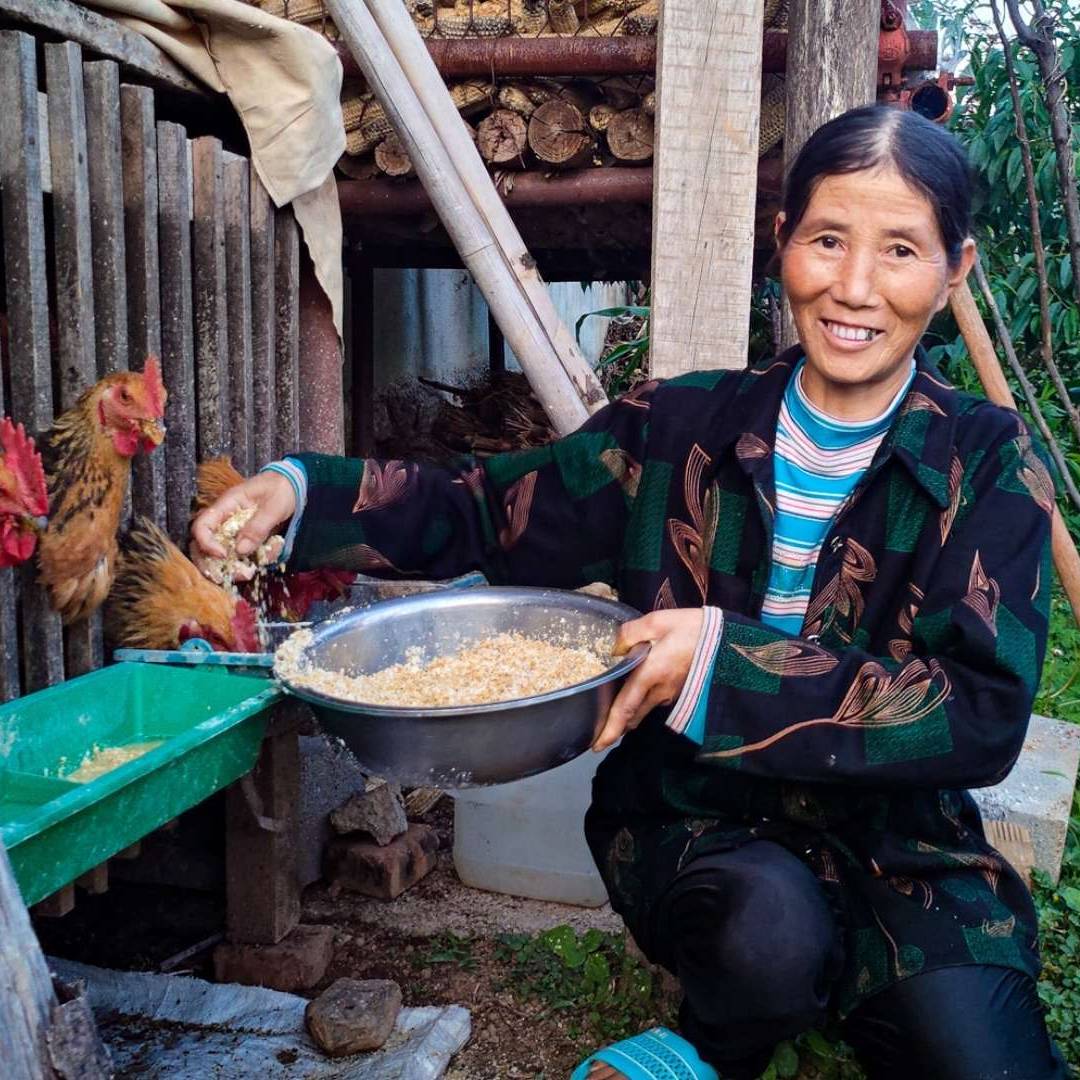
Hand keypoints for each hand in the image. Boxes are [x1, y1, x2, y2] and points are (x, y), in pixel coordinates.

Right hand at [190, 470, 295, 561]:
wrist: (294, 484)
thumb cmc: (280, 488)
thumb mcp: (272, 506)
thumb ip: (257, 527)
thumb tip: (239, 550)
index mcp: (226, 506)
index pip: (201, 527)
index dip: (206, 544)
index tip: (223, 555)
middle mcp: (226, 521)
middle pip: (204, 547)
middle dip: (217, 566)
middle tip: (239, 574)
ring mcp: (236, 531)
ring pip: (225, 556)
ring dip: (239, 566)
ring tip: (257, 567)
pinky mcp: (248, 539)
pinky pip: (247, 555)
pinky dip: (259, 558)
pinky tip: (276, 547)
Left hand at [592, 608, 703, 750]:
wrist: (728, 638)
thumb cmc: (694, 628)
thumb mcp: (658, 622)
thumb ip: (631, 633)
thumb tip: (614, 645)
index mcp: (651, 673)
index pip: (626, 707)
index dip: (611, 728)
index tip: (598, 745)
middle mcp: (660, 691)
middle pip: (633, 716)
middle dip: (616, 727)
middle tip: (599, 733)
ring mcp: (672, 694)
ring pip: (644, 710)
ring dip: (629, 716)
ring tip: (614, 715)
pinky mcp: (681, 692)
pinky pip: (656, 702)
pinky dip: (643, 703)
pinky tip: (637, 692)